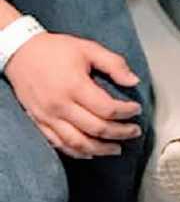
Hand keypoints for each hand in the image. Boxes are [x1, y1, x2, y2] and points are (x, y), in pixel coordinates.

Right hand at [5, 33, 142, 158]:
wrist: (21, 53)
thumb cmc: (55, 50)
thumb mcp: (88, 48)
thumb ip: (114, 64)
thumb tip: (134, 81)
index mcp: (75, 86)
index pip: (107, 109)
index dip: (126, 112)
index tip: (136, 110)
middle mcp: (61, 106)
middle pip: (96, 129)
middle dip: (120, 133)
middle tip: (134, 132)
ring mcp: (48, 117)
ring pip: (78, 143)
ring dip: (101, 149)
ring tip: (117, 148)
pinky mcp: (40, 123)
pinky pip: (59, 145)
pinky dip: (77, 152)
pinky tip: (90, 153)